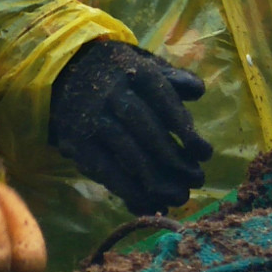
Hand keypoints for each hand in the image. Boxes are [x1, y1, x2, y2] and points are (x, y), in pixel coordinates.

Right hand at [48, 39, 212, 214]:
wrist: (67, 74)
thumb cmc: (121, 76)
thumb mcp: (146, 67)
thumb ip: (174, 80)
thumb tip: (198, 92)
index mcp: (135, 72)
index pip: (163, 99)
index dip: (184, 128)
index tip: (205, 154)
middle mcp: (112, 94)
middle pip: (144, 127)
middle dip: (172, 157)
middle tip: (196, 180)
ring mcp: (93, 119)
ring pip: (125, 151)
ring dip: (154, 179)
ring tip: (178, 197)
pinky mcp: (78, 143)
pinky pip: (104, 170)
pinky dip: (127, 190)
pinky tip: (148, 204)